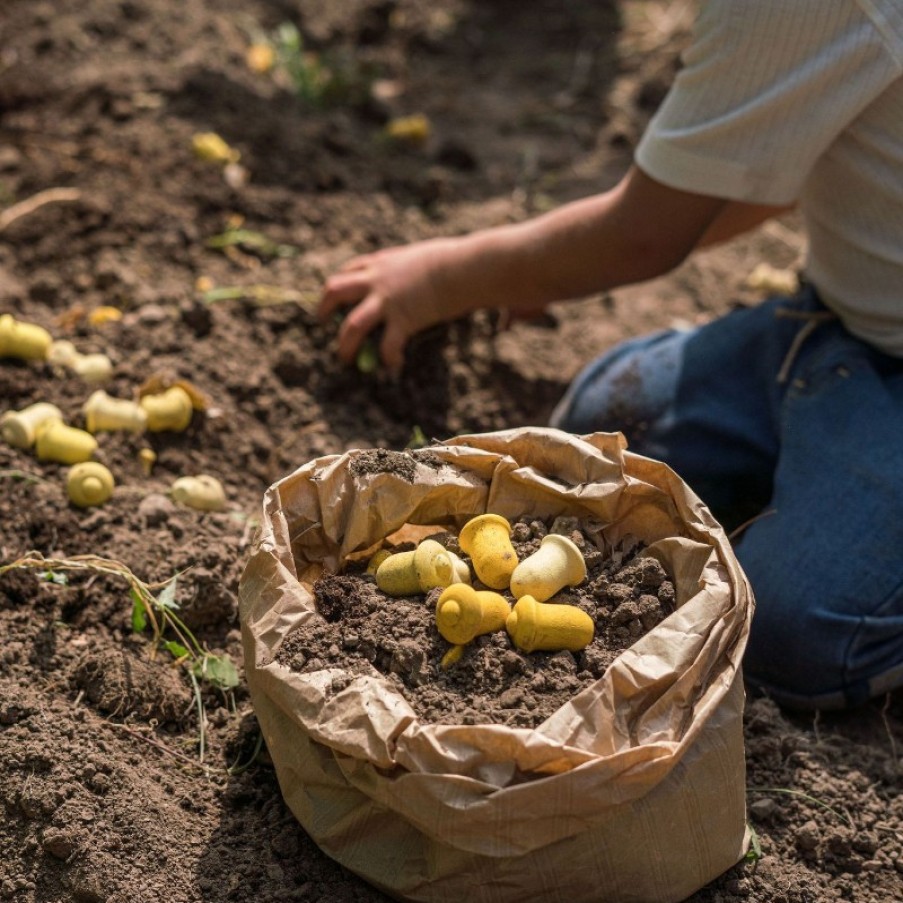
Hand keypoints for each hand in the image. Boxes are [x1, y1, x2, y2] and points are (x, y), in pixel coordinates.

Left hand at [318, 237, 465, 373]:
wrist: (465, 267)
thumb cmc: (455, 259)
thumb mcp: (423, 257)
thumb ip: (411, 267)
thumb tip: (418, 274)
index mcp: (382, 262)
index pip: (349, 270)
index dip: (339, 286)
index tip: (336, 298)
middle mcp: (377, 280)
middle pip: (335, 291)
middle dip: (324, 309)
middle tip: (322, 323)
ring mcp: (387, 301)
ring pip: (352, 325)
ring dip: (345, 344)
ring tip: (344, 358)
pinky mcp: (403, 320)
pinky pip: (388, 345)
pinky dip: (389, 358)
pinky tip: (395, 366)